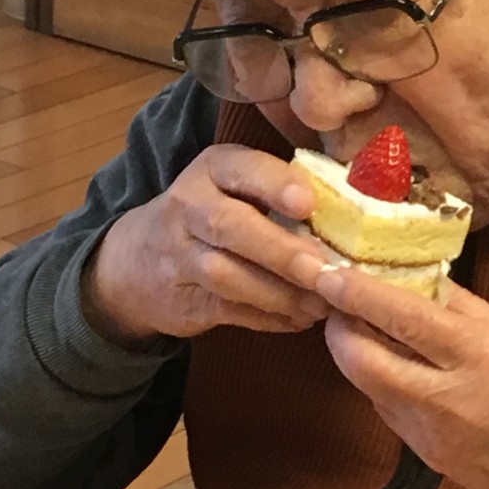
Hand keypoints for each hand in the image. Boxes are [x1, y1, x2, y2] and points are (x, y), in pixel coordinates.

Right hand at [83, 145, 335, 344]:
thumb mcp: (233, 187)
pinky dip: (270, 317)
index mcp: (212, 169)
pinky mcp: (185, 299)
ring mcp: (181, 256)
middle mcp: (189, 206)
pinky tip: (302, 319)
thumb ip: (279, 191)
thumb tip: (352, 213)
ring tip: (322, 302)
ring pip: (228, 275)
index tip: (308, 204)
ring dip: (280, 292)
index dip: (274, 185)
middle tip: (326, 269)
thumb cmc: (211, 214)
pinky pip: (229, 310)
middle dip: (281, 250)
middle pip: (230, 226)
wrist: (137, 262)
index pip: (241, 169)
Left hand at [315, 269, 488, 488]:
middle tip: (337, 300)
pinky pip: (388, 411)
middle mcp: (448, 399)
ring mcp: (432, 435)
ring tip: (365, 326)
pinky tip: (399, 366)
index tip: (328, 271)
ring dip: (356, 354)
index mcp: (481, 357)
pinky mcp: (427, 459)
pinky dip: (382, 382)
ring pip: (368, 386)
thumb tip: (419, 276)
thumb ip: (465, 308)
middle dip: (338, 327)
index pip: (401, 317)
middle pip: (361, 360)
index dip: (356, 293)